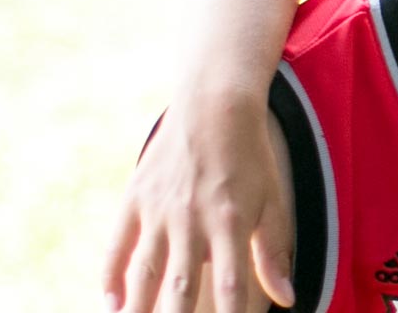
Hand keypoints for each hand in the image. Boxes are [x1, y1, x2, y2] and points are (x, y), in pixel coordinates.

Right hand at [104, 93, 295, 312]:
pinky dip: (110, 276)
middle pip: (180, 286)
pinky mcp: (135, 198)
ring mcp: (159, 210)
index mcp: (231, 221)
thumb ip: (273, 253)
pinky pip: (117, 245)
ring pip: (144, 272)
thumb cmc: (250, 158)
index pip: (231, 286)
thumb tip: (287, 299)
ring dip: (138, 307)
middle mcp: (192, 219)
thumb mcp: (272, 202)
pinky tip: (110, 303)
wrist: (214, 104)